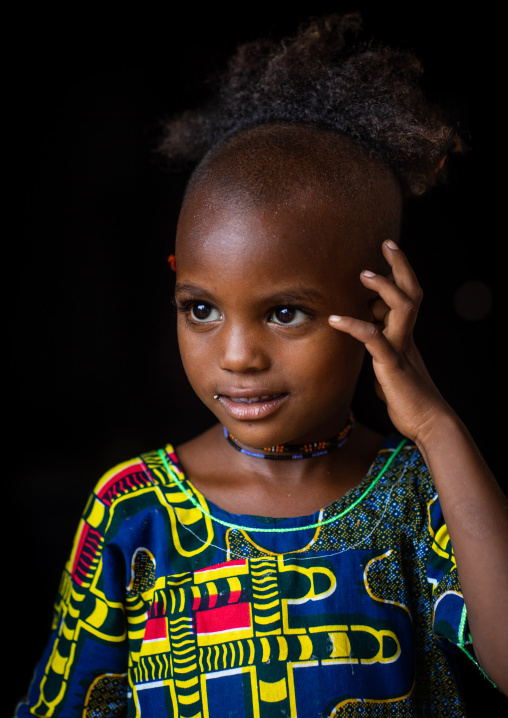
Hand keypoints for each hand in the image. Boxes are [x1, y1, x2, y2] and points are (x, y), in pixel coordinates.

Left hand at [329, 239, 450, 444]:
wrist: (430, 424)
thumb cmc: (408, 399)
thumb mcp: (390, 369)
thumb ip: (380, 351)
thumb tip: (367, 342)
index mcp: (406, 336)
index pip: (407, 296)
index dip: (398, 274)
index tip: (384, 255)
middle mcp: (407, 337)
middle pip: (411, 292)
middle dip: (400, 266)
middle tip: (387, 243)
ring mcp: (402, 349)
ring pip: (402, 307)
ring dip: (384, 287)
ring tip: (364, 274)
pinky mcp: (393, 365)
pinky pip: (374, 339)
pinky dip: (354, 326)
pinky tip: (335, 319)